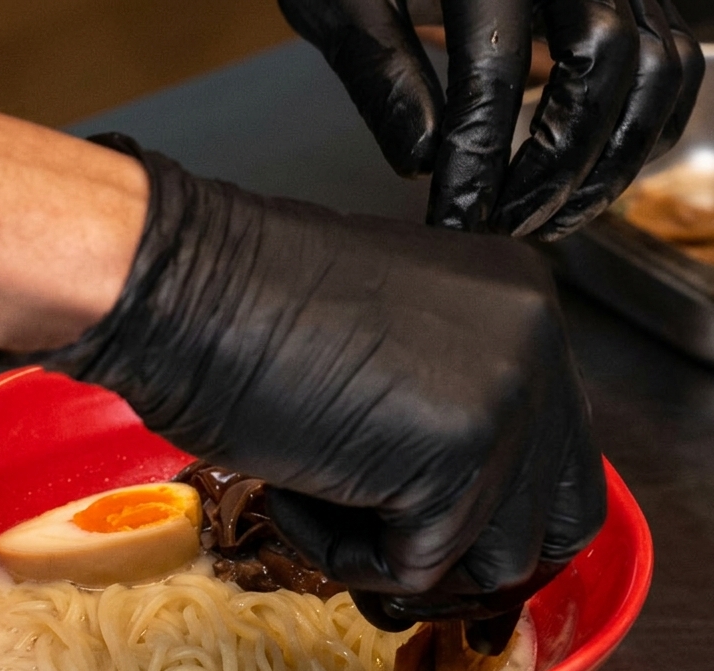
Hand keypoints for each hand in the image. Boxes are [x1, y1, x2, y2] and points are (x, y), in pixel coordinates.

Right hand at [44, 135, 606, 624]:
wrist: (175, 288)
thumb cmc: (242, 311)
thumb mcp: (384, 351)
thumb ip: (445, 413)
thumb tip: (458, 510)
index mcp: (522, 310)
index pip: (560, 463)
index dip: (492, 519)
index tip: (428, 537)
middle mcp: (536, 345)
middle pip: (552, 524)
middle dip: (466, 557)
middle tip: (386, 552)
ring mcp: (505, 399)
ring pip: (492, 560)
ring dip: (397, 554)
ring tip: (319, 496)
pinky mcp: (454, 456)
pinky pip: (415, 566)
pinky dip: (343, 552)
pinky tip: (292, 488)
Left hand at [278, 0, 704, 238]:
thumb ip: (379, 69)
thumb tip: (420, 162)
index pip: (494, 72)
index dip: (476, 164)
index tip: (453, 224)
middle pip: (600, 68)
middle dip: (553, 169)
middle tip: (503, 228)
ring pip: (655, 67)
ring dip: (609, 161)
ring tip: (547, 219)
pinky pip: (675, 58)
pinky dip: (647, 128)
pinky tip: (592, 175)